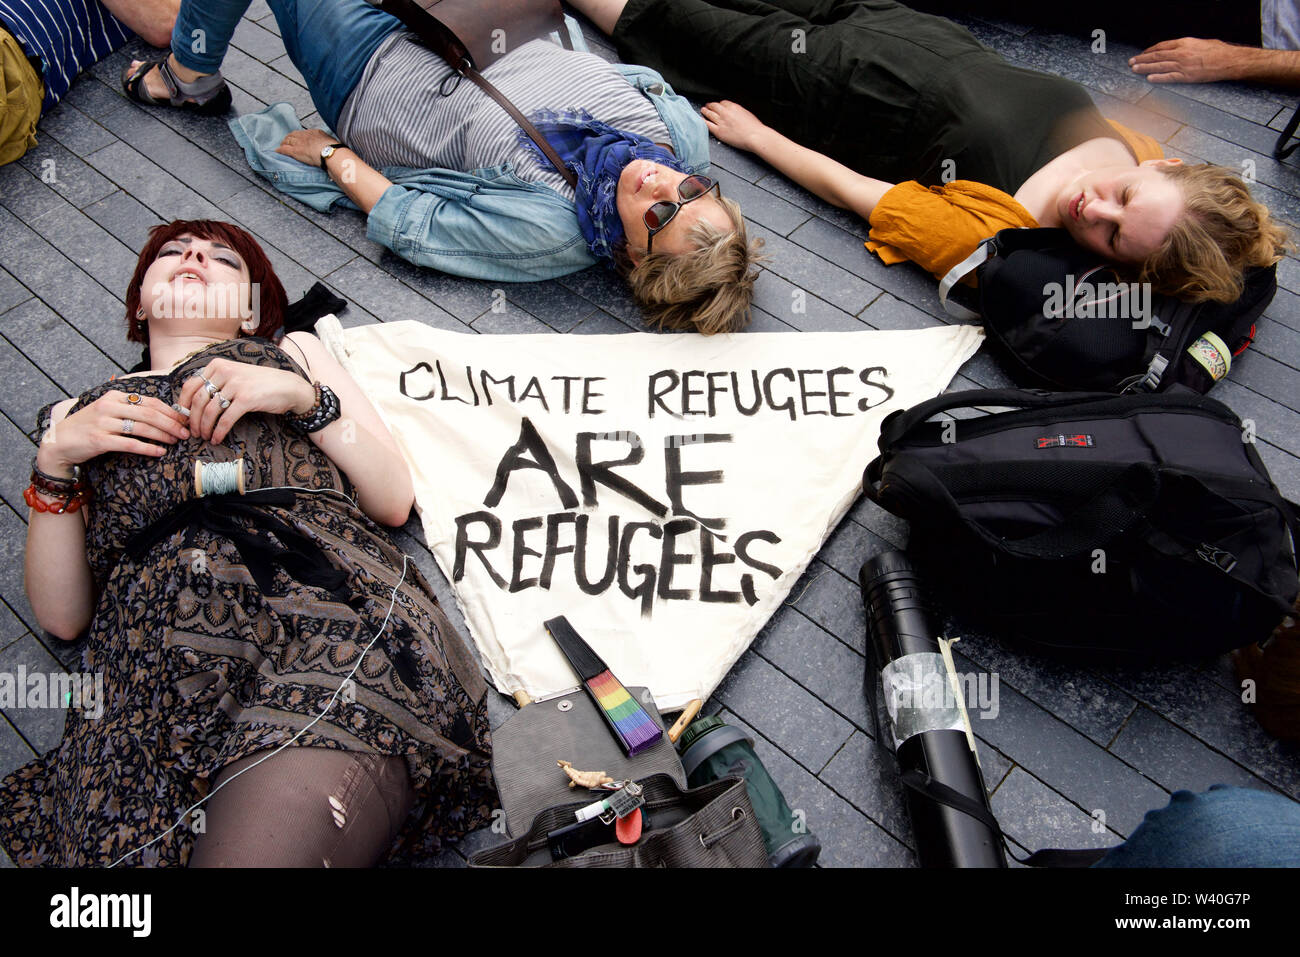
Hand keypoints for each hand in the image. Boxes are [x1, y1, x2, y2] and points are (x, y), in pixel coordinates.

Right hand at [36, 392, 189, 474]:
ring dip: (163, 435)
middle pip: (149, 414)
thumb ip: (131, 409)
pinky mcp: (99, 440)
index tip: (184, 420)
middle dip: (171, 423)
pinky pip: (130, 444)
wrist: (60, 441)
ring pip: (142, 428)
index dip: (170, 411)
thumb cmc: (90, 426)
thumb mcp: (108, 411)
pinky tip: (160, 452)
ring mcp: (103, 423)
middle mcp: (109, 407)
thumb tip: (163, 414)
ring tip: (175, 441)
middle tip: (185, 433)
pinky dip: (148, 448)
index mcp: (114, 397)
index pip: (149, 402)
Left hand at [176, 359, 316, 444]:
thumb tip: (193, 402)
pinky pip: (226, 419)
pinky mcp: (246, 399)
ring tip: (205, 437)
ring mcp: (236, 385)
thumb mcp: (236, 375)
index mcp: (218, 365)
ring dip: (205, 427)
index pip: (191, 385)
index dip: (183, 404)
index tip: (183, 418)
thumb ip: (216, 382)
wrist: (289, 387)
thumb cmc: (261, 383)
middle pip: (198, 400)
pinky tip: (217, 439)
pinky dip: (219, 432)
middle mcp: (225, 372)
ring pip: (210, 411)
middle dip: (193, 420)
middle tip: (193, 432)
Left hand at [275, 128, 337, 166]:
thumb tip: (331, 145)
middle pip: (293, 135)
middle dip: (289, 138)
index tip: (298, 139)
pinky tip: (277, 151)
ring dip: (283, 143)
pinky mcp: (295, 151)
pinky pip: (284, 149)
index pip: (303, 133)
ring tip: (281, 146)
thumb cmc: (335, 149)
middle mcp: (305, 136)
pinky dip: (280, 150)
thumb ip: (327, 142)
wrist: (331, 153)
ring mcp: (299, 143)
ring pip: (287, 141)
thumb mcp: (332, 141)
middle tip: (286, 142)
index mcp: (315, 132)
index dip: (299, 136)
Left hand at [700, 100, 768, 151]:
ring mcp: (721, 122)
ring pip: (709, 114)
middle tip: (707, 105)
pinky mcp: (719, 131)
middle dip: (710, 105)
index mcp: (734, 107)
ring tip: (703, 110)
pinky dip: (702, 121)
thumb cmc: (754, 128)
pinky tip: (700, 120)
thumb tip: (735, 113)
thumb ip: (738, 112)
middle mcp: (726, 112)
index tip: (718, 105)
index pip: (723, 103)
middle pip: (714, 106)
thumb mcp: (747, 114)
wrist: (755, 136)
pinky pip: (707, 124)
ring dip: (705, 111)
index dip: (719, 104)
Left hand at [1129, 38, 1241, 83]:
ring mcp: (1183, 65)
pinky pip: (1169, 77)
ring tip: (1134, 69)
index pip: (1161, 46)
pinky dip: (1158, 78)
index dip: (1149, 50)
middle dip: (1142, 59)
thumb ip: (1186, 46)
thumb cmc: (1217, 51)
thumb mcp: (1200, 42)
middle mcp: (1181, 53)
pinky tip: (1149, 78)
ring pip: (1159, 66)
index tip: (1142, 54)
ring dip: (1145, 68)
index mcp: (1184, 43)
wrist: (1228, 60)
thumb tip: (1176, 50)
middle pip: (1156, 56)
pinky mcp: (1187, 76)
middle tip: (1131, 62)